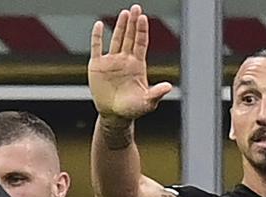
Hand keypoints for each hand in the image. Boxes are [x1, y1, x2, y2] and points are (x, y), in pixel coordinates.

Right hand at [88, 5, 172, 121]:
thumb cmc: (133, 109)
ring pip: (116, 39)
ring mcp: (111, 61)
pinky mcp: (97, 66)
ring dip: (120, 26)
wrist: (115, 116)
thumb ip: (157, 93)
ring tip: (124, 13)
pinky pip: (97, 47)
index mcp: (137, 65)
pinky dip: (97, 36)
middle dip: (133, 23)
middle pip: (130, 37)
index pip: (140, 43)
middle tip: (135, 8)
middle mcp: (125, 60)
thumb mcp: (147, 102)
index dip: (142, 31)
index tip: (143, 18)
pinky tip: (99, 25)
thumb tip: (168, 86)